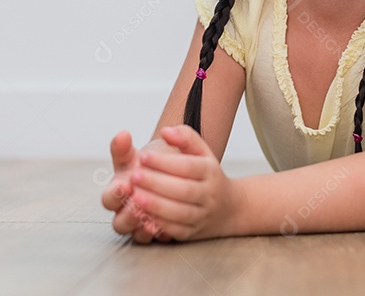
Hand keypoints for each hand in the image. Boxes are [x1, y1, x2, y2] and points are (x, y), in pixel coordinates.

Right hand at [101, 130, 176, 243]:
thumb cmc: (155, 162)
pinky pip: (152, 240)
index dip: (115, 194)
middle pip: (118, 222)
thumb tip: (122, 134)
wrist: (180, 174)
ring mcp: (140, 224)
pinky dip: (155, 234)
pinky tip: (162, 226)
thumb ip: (128, 145)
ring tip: (150, 216)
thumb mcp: (141, 151)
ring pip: (133, 234)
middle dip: (127, 213)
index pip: (109, 199)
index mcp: (119, 191)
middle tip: (139, 202)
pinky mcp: (155, 232)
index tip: (127, 183)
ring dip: (140, 225)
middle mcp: (126, 210)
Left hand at [123, 125, 240, 241]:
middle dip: (157, 183)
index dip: (165, 162)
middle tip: (134, 176)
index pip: (188, 166)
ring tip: (135, 197)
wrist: (230, 208)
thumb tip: (166, 131)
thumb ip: (185, 138)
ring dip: (156, 206)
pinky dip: (160, 225)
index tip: (143, 156)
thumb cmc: (208, 176)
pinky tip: (143, 216)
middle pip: (184, 190)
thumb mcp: (203, 152)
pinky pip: (176, 230)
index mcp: (210, 171)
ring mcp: (202, 215)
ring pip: (180, 213)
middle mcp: (208, 194)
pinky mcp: (193, 233)